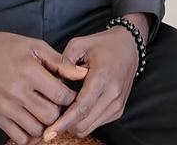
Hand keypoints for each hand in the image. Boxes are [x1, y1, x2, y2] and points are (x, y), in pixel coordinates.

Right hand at [0, 25, 88, 144]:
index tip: (69, 94)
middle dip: (59, 111)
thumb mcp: (35, 46)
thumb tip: (82, 74)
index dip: (70, 97)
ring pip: (37, 130)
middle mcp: (16, 91)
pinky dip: (29, 134)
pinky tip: (32, 121)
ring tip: (44, 111)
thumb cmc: (6, 47)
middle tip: (57, 103)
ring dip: (45, 124)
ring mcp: (5, 107)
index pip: (61, 95)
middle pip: (51, 115)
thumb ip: (60, 62)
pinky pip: (19, 138)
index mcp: (29, 71)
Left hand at [43, 14, 146, 139]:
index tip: (48, 133)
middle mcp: (112, 94)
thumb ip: (63, 63)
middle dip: (64, 125)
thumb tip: (51, 84)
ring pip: (89, 127)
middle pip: (83, 123)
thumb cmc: (103, 44)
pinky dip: (83, 122)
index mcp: (102, 77)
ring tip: (62, 112)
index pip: (81, 108)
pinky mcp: (118, 110)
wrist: (129, 46)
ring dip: (73, 125)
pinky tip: (76, 110)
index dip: (63, 122)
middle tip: (50, 116)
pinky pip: (96, 124)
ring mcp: (117, 104)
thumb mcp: (79, 44)